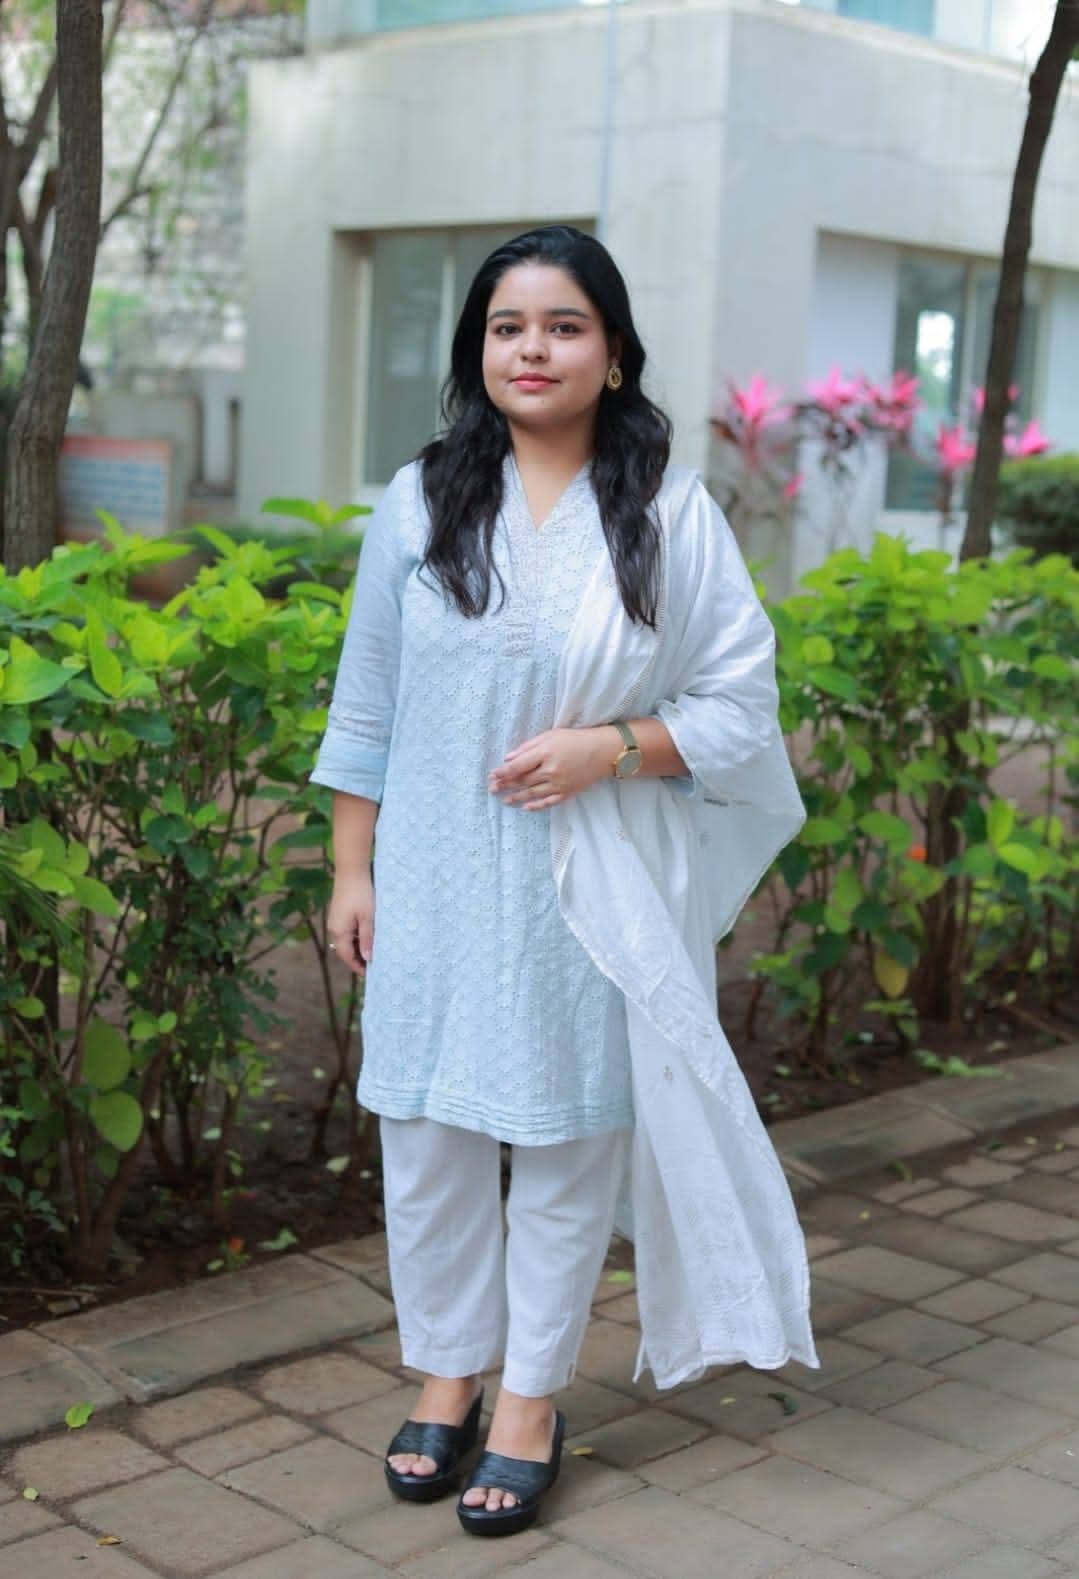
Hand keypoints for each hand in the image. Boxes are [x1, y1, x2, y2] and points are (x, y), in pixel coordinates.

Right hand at [327, 874, 373, 975]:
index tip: (369, 974)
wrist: (351, 871)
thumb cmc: (362, 893)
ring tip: (372, 953)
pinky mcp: (339, 913)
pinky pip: (346, 931)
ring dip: (357, 948)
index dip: (357, 967)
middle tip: (373, 966)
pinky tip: (367, 936)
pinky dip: (355, 938)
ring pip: (345, 941)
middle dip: (357, 959)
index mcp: (339, 931)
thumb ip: (367, 938)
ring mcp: (335, 920)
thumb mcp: (368, 918)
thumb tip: (368, 958)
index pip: (347, 956)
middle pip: (344, 950)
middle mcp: (334, 928)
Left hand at [489, 727, 614, 810]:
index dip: (502, 772)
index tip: (492, 775)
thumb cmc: (575, 739)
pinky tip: (526, 807)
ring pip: (532, 793)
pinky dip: (536, 806)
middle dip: (506, 785)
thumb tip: (508, 758)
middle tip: (493, 789)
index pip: (517, 766)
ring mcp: (559, 784)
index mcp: (545, 753)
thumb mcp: (550, 735)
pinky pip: (548, 802)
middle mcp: (550, 771)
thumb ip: (528, 747)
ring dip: (516, 798)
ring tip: (505, 800)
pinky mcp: (567, 792)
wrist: (603, 752)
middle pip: (522, 781)